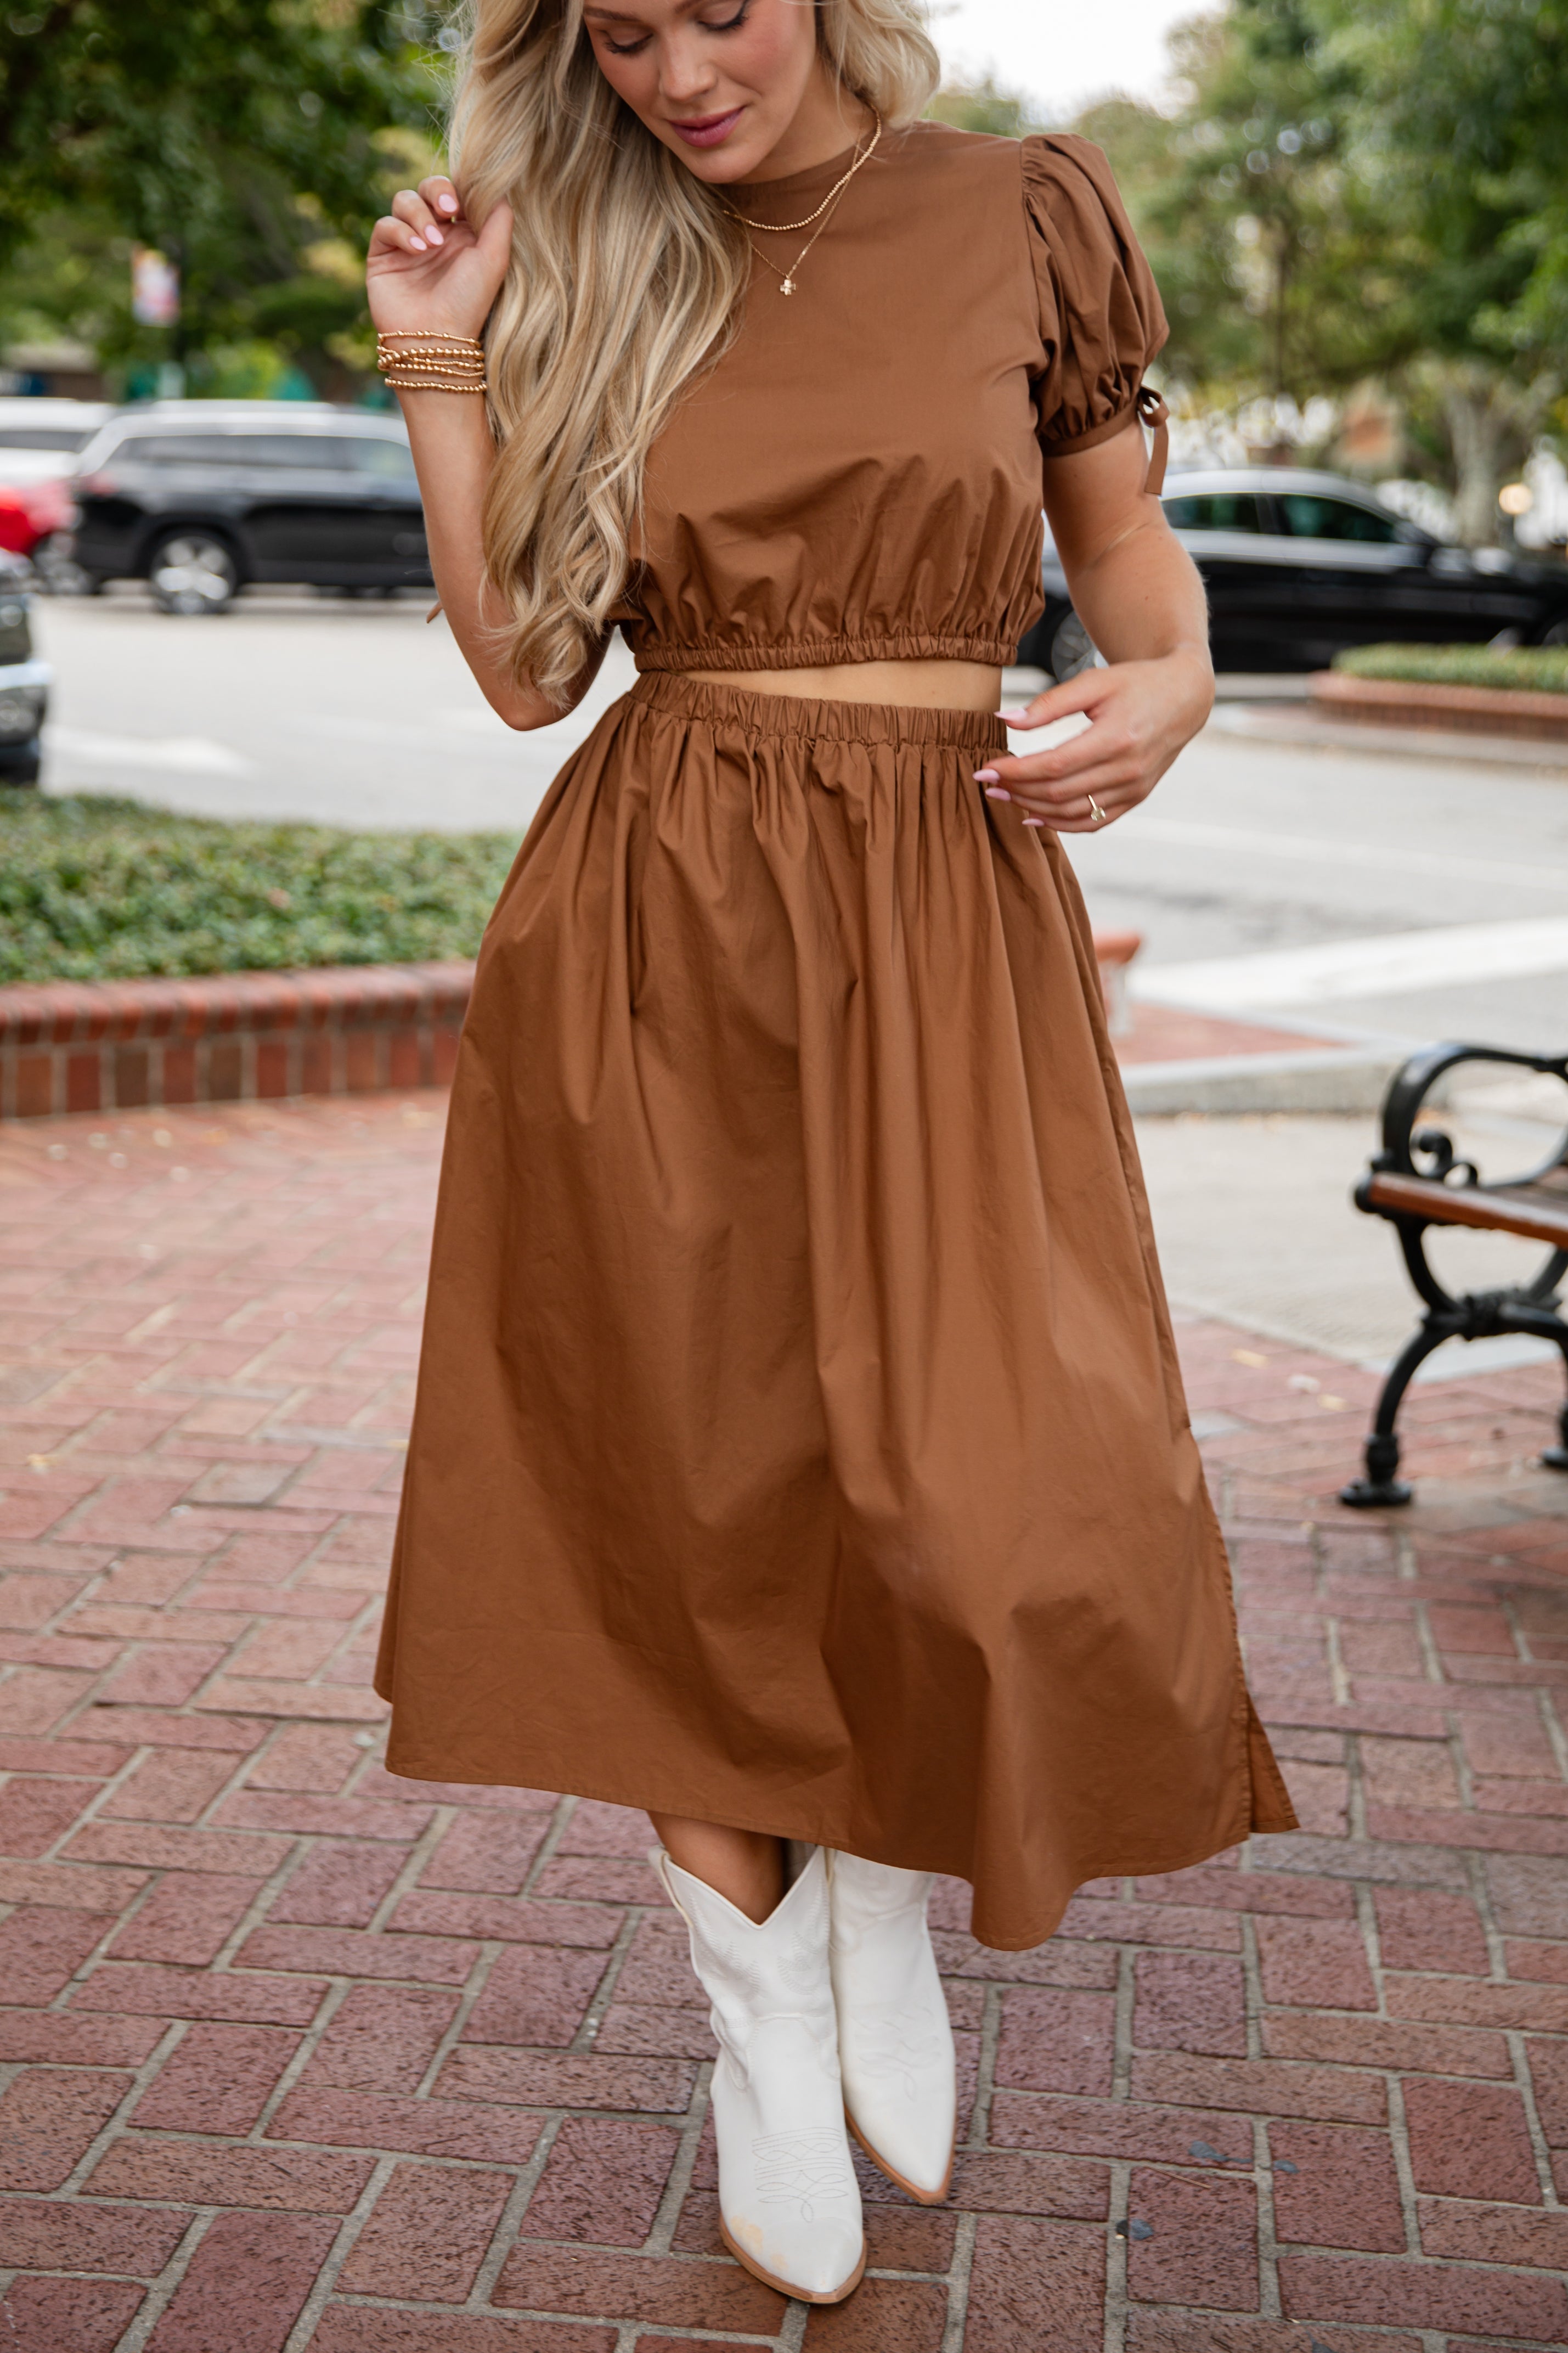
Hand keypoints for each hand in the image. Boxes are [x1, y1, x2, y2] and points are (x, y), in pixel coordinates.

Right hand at [366, 174, 513, 341]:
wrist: (436, 341)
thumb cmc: (469, 303)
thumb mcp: (494, 258)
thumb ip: (499, 219)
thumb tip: (498, 185)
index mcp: (463, 236)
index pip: (456, 192)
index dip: (457, 187)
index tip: (463, 201)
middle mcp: (435, 237)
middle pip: (428, 188)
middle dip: (436, 189)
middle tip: (448, 206)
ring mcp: (407, 245)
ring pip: (404, 200)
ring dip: (419, 215)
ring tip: (431, 244)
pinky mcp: (383, 256)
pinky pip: (385, 225)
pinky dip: (400, 231)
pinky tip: (417, 250)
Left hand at [974, 646, 1213, 833]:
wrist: (1184, 697)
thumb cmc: (1135, 683)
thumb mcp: (1094, 681)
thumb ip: (1049, 703)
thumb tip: (1004, 720)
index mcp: (1117, 737)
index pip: (1054, 765)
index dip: (1015, 771)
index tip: (985, 769)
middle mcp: (1128, 770)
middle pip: (1059, 792)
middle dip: (1017, 790)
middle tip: (987, 783)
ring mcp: (1134, 789)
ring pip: (1072, 813)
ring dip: (1032, 808)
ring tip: (1003, 796)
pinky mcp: (1135, 799)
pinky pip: (1092, 823)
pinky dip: (1060, 824)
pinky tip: (1032, 815)